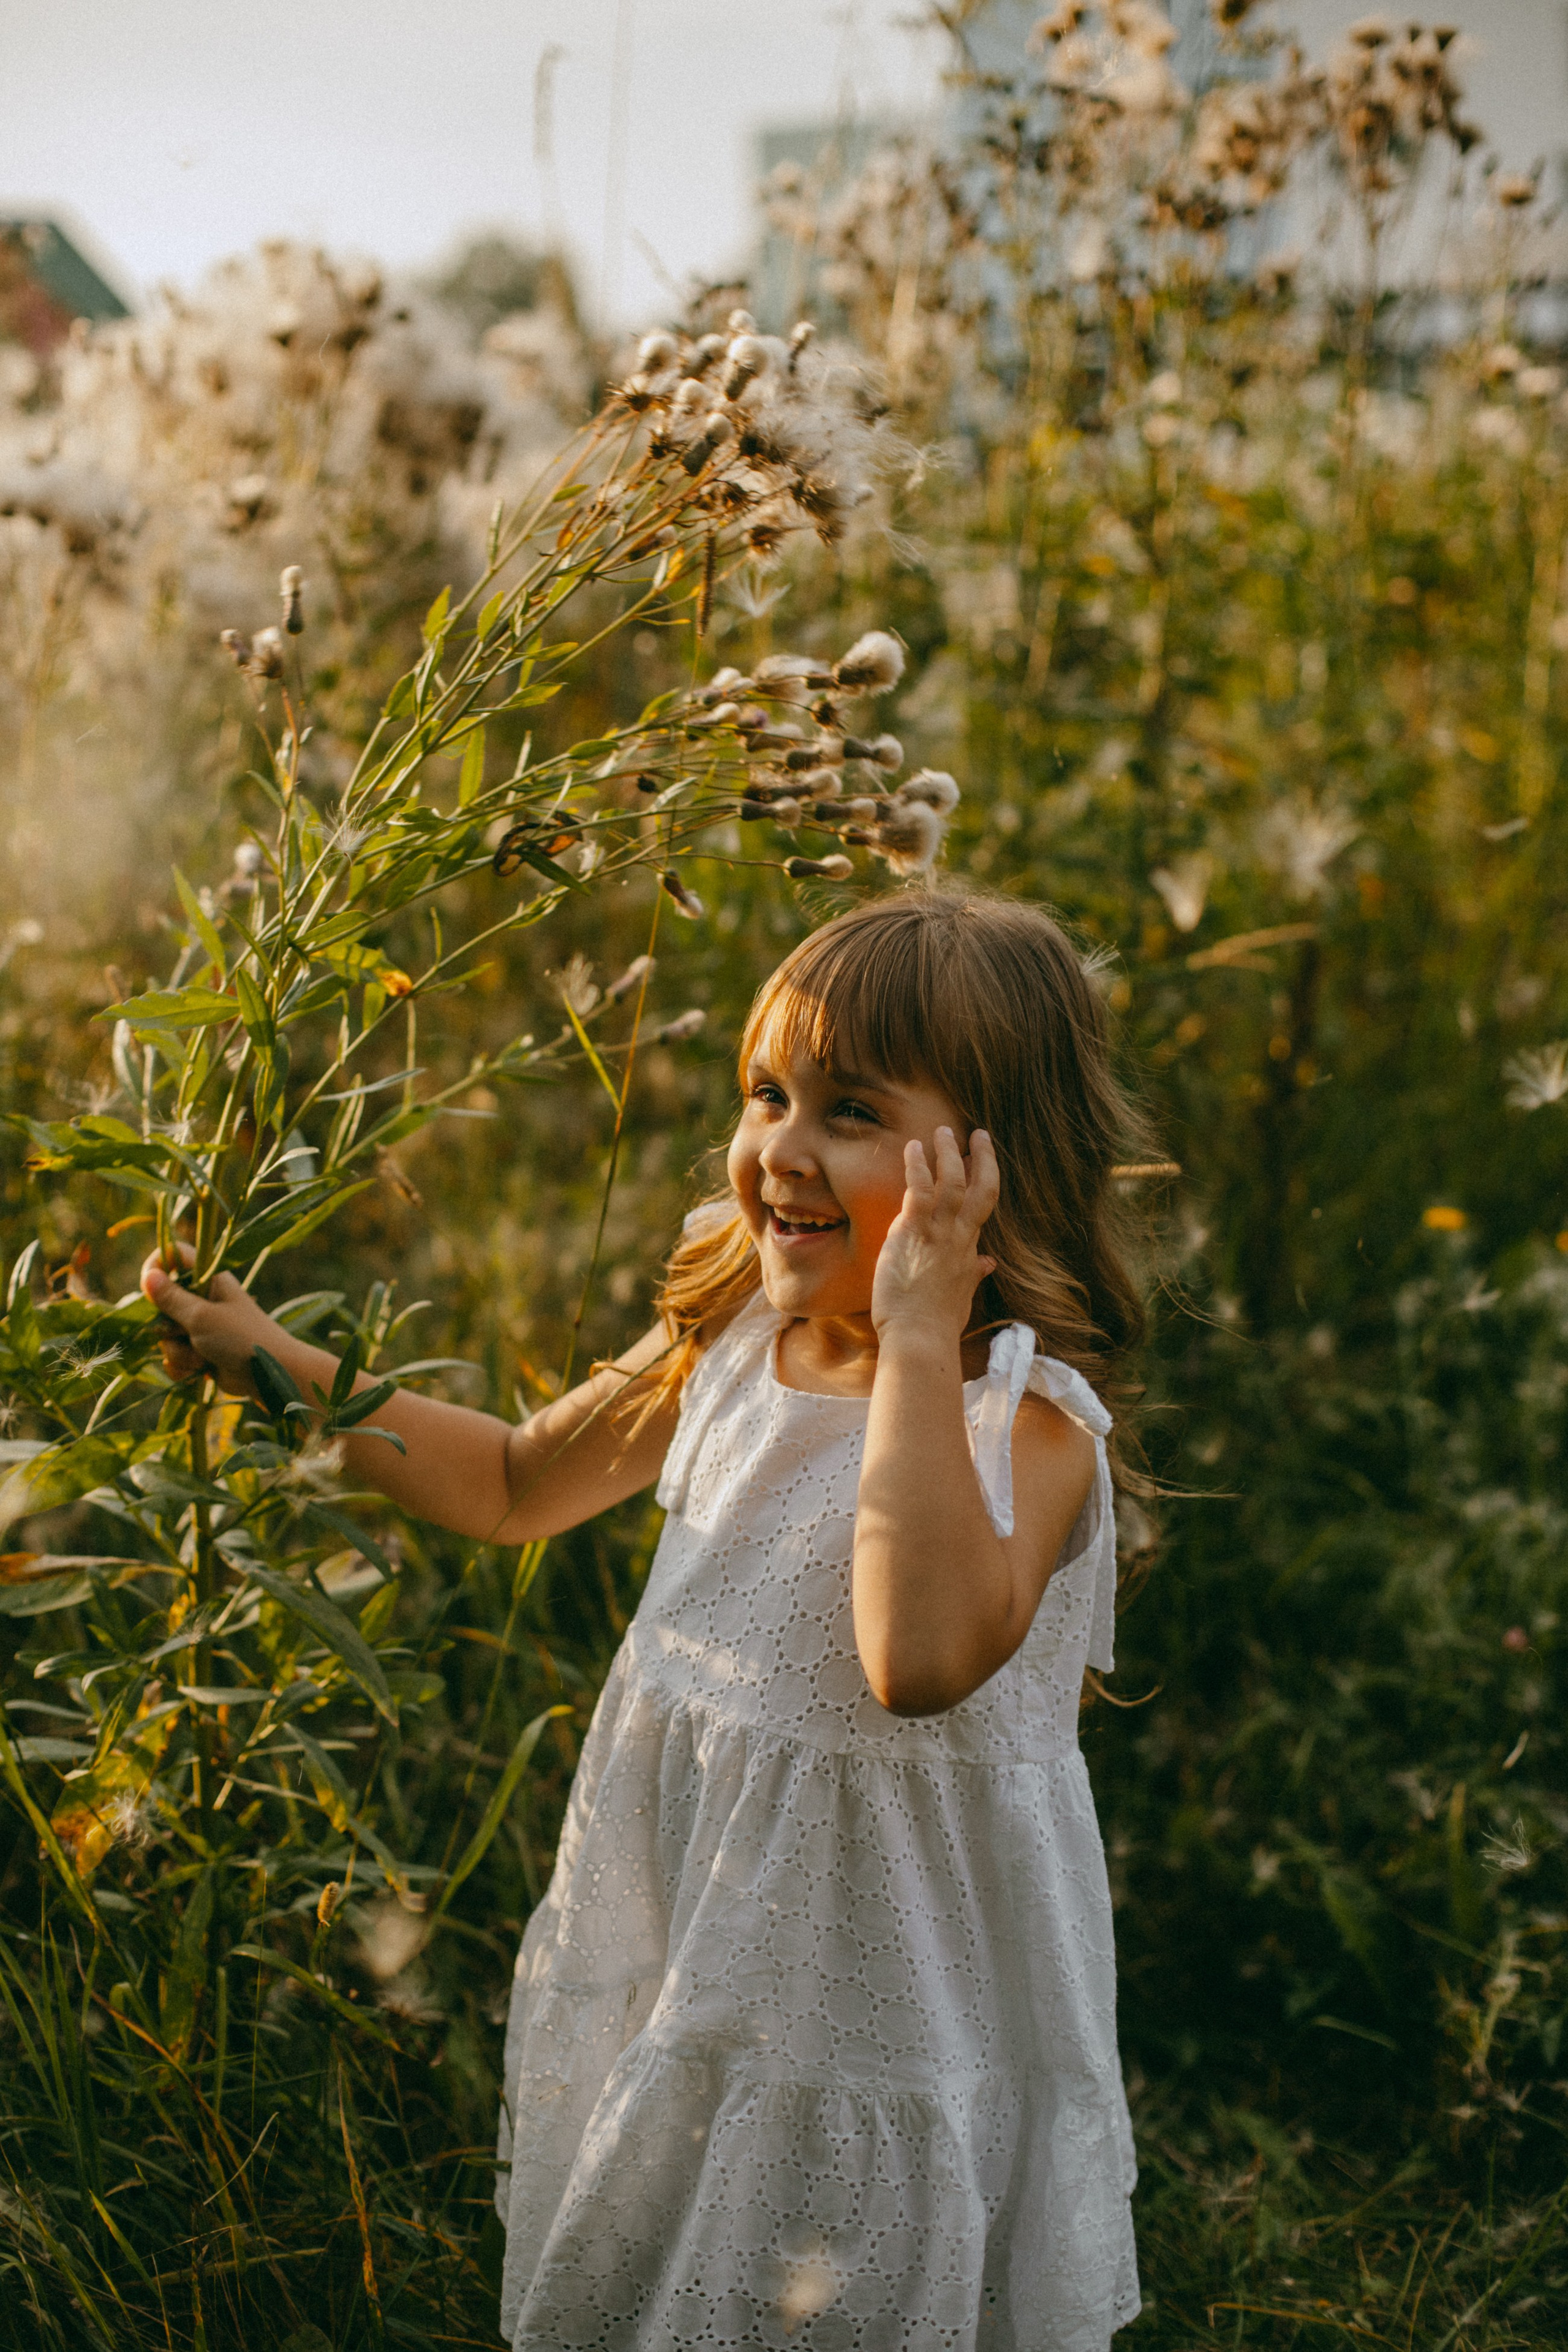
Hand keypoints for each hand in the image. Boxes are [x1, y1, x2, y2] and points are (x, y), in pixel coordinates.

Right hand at [140, 1246, 285, 1396]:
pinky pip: (174, 1357)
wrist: (269, 1377)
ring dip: (179, 1351)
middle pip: (161, 1303)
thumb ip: (172, 1298)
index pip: (175, 1257)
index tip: (148, 1287)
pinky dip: (183, 1366)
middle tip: (184, 1332)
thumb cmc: (241, 1338)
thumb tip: (148, 1276)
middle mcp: (203, 1299)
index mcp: (208, 1279)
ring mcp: (201, 1326)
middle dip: (167, 1326)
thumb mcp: (202, 1316)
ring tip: (202, 1357)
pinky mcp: (200, 1351)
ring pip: (166, 1336)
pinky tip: (199, 1371)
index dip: (157, 1266)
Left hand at [869, 1126, 998, 1344]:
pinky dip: (917, 1167)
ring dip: (949, 1153)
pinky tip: (913, 1148)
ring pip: (952, 1183)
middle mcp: (959, 1237)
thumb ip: (974, 1274)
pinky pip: (919, 1191)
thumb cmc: (936, 1323)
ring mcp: (939, 1234)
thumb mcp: (961, 1296)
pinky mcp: (913, 1234)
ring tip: (944, 1130)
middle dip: (981, 1158)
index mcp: (968, 1250)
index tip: (983, 1157)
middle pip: (980, 1188)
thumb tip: (988, 1263)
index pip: (983, 1206)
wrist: (920, 1338)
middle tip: (977, 1133)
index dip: (985, 1177)